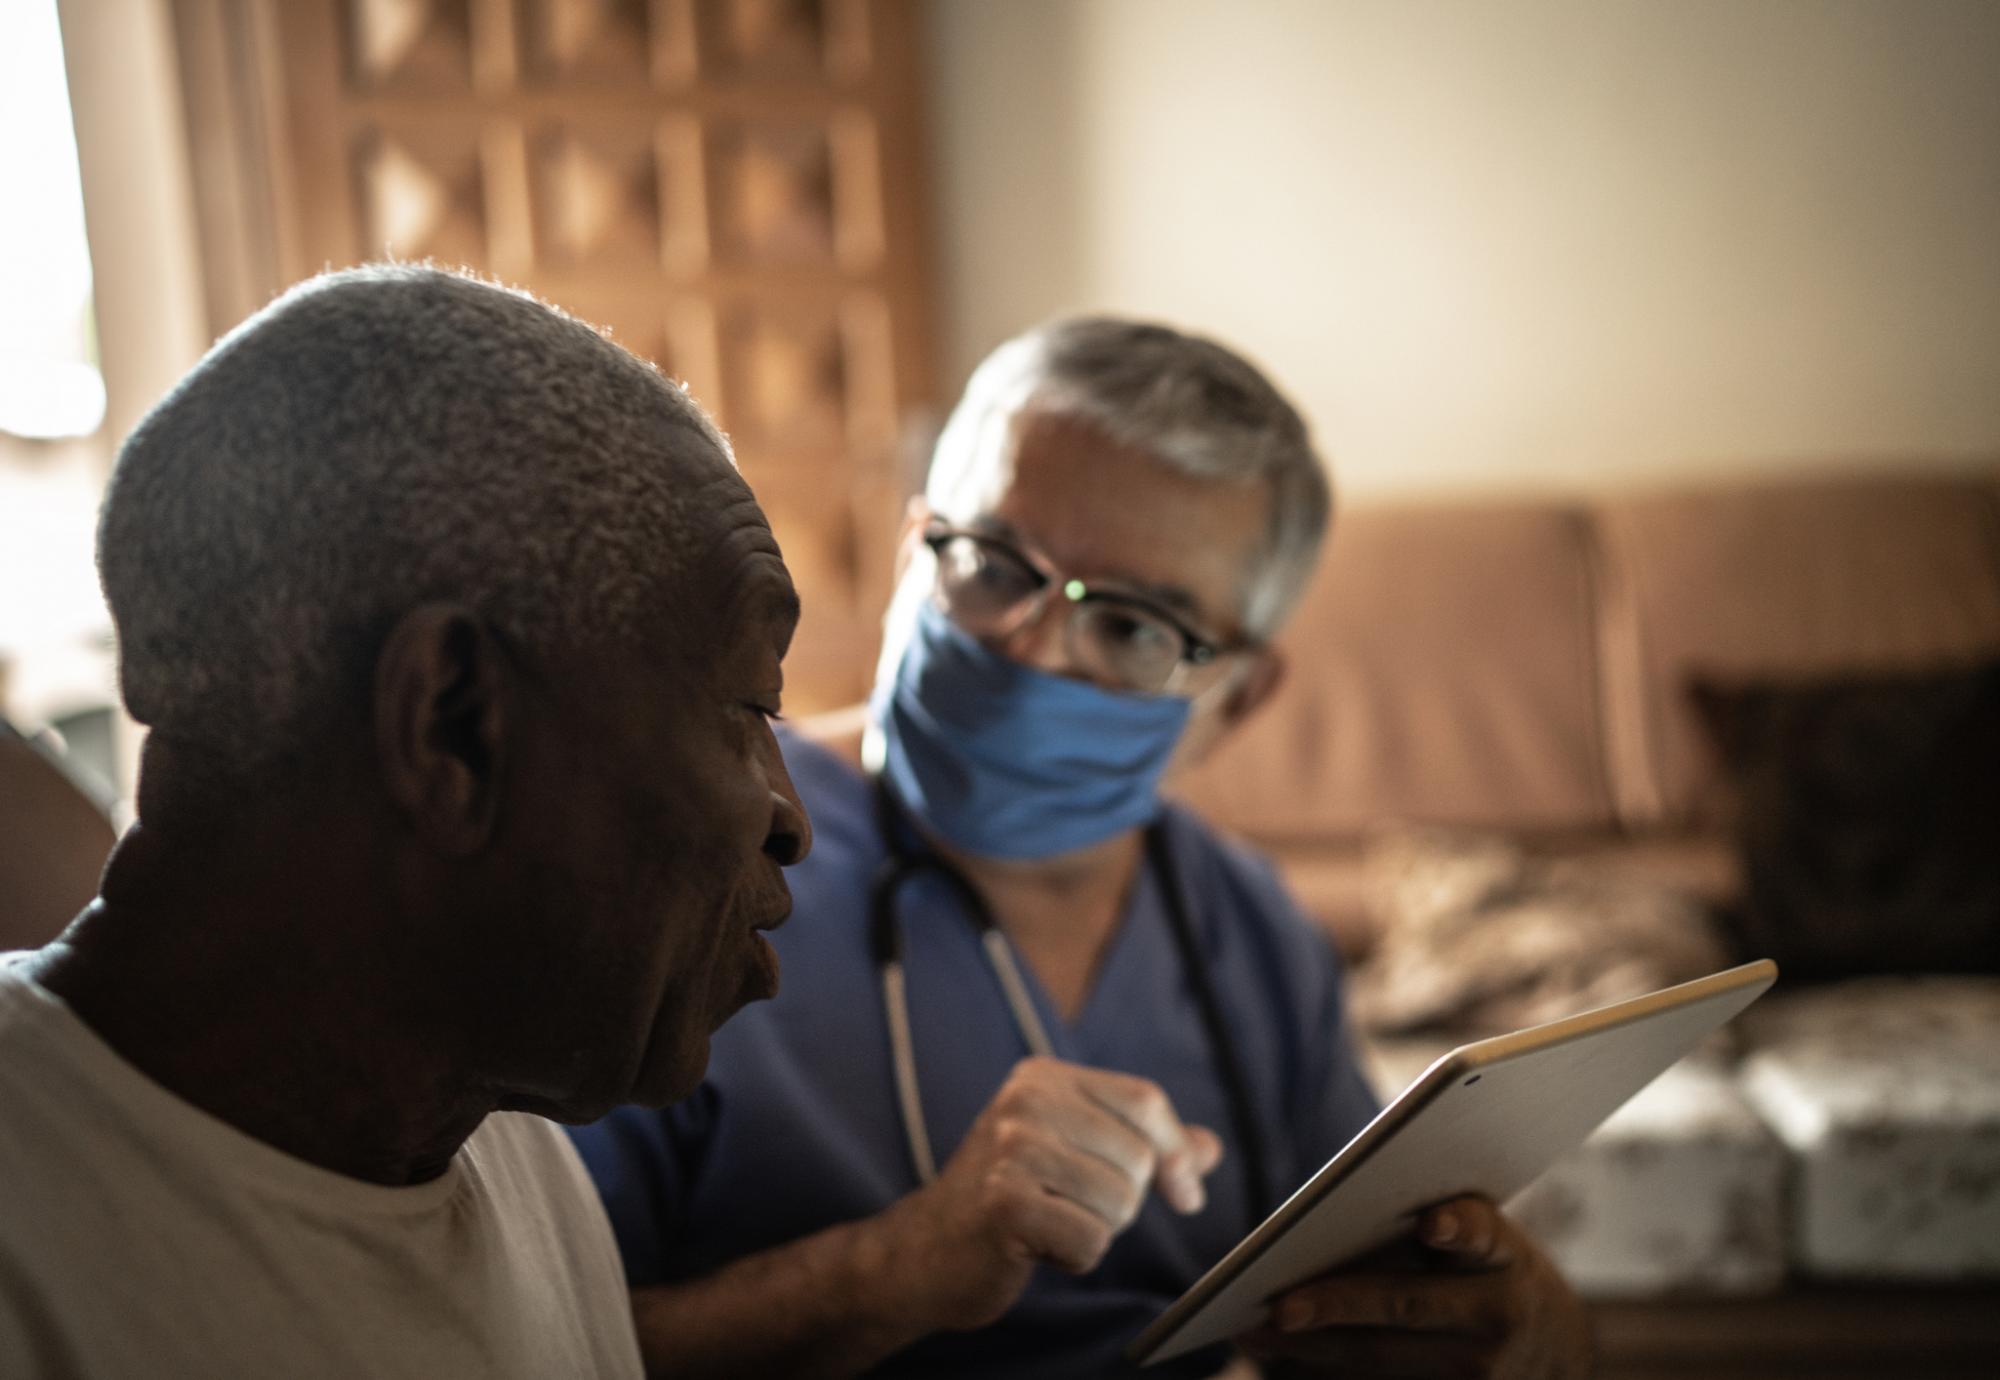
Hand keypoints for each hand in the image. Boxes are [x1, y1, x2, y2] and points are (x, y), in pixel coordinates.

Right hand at [872, 1055, 1222, 1332]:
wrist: (924, 1251)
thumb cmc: (1010, 1201)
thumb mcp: (1073, 1154)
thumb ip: (1141, 1145)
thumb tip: (1209, 1148)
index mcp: (1044, 1077)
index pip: (1144, 1101)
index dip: (1175, 1152)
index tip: (1185, 1195)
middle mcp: (1026, 1101)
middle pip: (1137, 1157)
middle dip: (1124, 1202)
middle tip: (1074, 1210)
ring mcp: (1011, 1149)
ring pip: (1119, 1202)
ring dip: (1097, 1231)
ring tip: (1050, 1224)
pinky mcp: (1004, 1203)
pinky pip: (1090, 1240)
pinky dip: (1074, 1258)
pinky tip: (1036, 1247)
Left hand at [1239, 1195, 1592, 1377]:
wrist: (1561, 1356)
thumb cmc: (1502, 1277)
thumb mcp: (1494, 1244)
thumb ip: (1439, 1227)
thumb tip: (1337, 1221)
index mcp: (1506, 1257)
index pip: (1483, 1235)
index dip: (1460, 1229)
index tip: (1434, 1223)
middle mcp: (1497, 1316)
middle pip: (1407, 1306)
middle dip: (1340, 1306)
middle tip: (1281, 1306)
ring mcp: (1482, 1374)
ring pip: (1383, 1360)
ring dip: (1315, 1348)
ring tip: (1256, 1334)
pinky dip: (1333, 1373)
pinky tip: (1285, 1358)